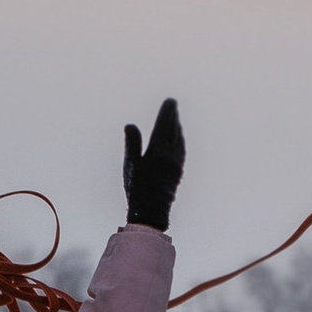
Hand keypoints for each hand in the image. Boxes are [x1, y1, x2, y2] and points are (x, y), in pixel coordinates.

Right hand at [123, 98, 184, 231]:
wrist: (152, 210)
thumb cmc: (138, 187)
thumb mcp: (131, 164)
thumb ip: (132, 143)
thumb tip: (130, 125)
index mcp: (158, 149)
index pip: (165, 125)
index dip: (167, 112)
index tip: (170, 102)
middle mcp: (171, 154)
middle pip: (174, 130)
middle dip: (173, 117)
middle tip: (173, 106)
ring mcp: (177, 163)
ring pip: (179, 140)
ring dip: (177, 128)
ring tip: (175, 120)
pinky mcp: (179, 171)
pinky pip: (181, 150)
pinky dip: (179, 140)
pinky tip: (178, 141)